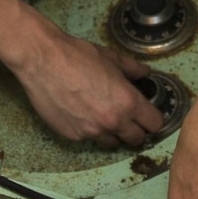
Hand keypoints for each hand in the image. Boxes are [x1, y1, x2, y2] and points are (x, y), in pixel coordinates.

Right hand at [9, 20, 165, 147]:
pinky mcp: (72, 136)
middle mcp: (113, 122)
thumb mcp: (111, 58)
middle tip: (129, 118)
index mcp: (128, 102)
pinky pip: (88, 138)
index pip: (154, 124)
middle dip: (136, 130)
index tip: (148, 114)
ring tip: (102, 115)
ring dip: (112, 132)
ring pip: (112, 142)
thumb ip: (132, 69)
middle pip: (137, 139)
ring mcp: (92, 132)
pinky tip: (80, 112)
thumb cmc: (77, 56)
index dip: (153, 119)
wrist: (43, 61)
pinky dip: (88, 129)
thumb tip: (144, 73)